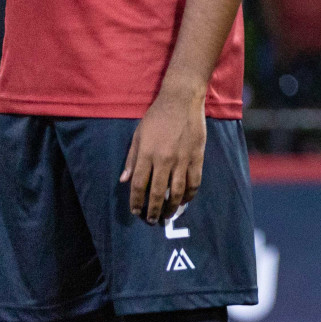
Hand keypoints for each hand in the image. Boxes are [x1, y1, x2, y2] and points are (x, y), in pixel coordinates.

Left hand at [121, 83, 206, 224]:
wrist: (182, 100)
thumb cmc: (157, 116)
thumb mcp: (138, 135)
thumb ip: (132, 159)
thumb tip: (123, 180)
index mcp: (147, 154)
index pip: (138, 185)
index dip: (136, 202)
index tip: (135, 212)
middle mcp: (164, 160)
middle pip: (157, 192)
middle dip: (153, 210)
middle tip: (151, 221)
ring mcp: (182, 159)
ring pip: (177, 191)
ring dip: (172, 206)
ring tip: (168, 215)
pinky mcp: (197, 156)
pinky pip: (194, 181)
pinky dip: (190, 194)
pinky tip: (186, 201)